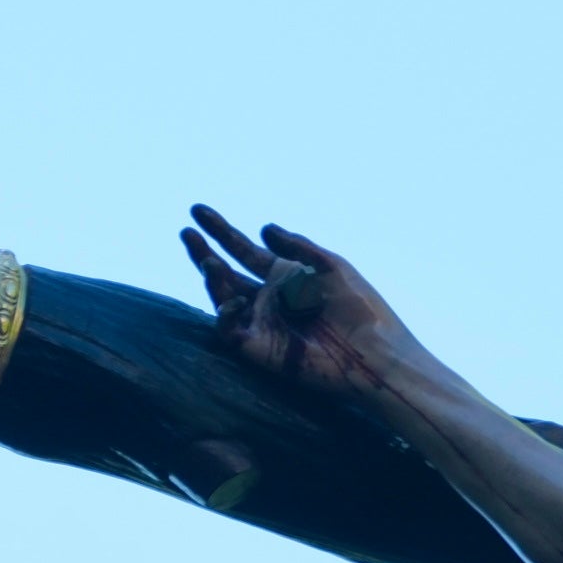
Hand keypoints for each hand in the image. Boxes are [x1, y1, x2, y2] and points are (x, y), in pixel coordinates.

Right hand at [180, 205, 417, 398]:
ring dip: (212, 279)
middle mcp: (269, 299)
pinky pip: (229, 329)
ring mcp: (262, 323)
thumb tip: (263, 228)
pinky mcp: (260, 349)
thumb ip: (297, 248)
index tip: (198, 210)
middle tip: (187, 232)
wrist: (375, 351)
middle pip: (225, 273)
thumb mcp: (331, 267)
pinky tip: (235, 298)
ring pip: (222, 298)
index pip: (244, 250)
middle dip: (203, 252)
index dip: (221, 231)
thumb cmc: (362, 309)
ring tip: (209, 261)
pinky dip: (225, 312)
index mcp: (285, 276)